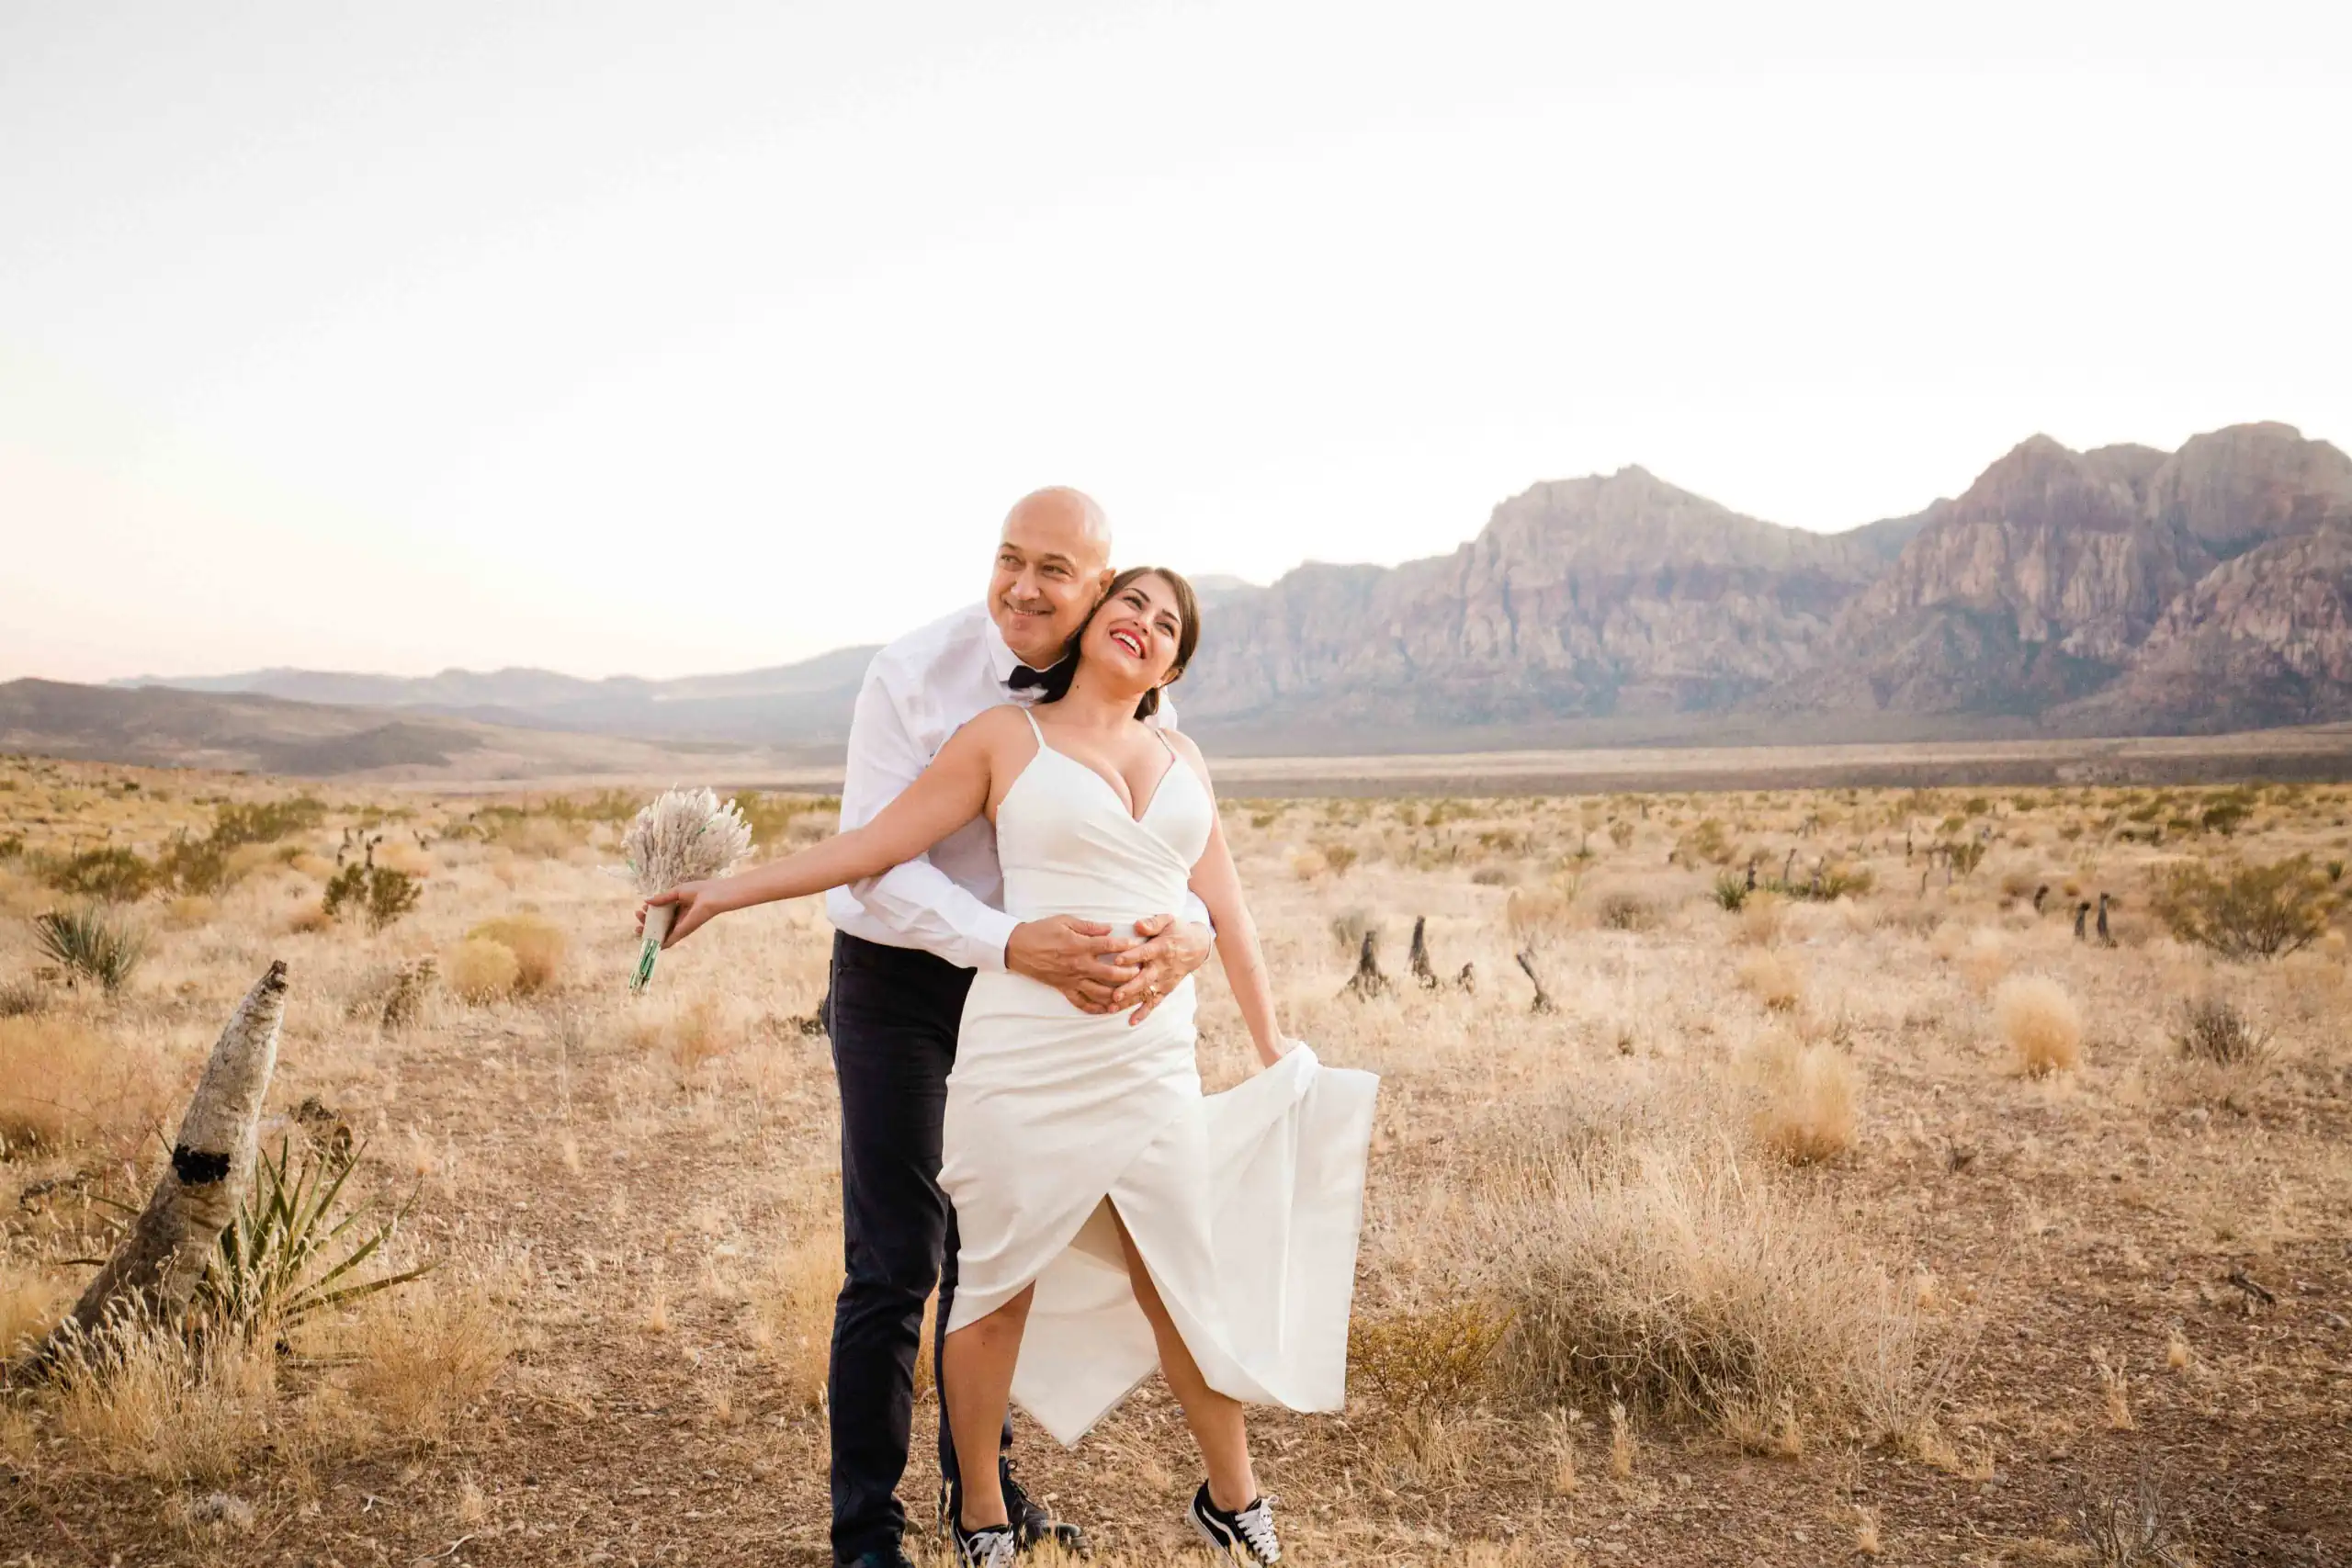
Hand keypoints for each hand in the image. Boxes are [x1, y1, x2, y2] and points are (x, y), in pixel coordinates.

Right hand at [638, 880, 727, 949]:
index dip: (650, 912)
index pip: (661, 913)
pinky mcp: (682, 932)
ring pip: (662, 933)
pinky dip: (659, 943)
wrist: (713, 896)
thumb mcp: (677, 892)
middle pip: (659, 923)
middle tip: (638, 915)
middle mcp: (679, 919)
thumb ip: (662, 898)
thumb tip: (647, 901)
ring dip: (649, 932)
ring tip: (637, 928)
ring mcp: (680, 927)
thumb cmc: (700, 891)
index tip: (642, 908)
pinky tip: (649, 944)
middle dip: (646, 921)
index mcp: (679, 908)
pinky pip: (669, 940)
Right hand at [1005, 915, 1139, 1014]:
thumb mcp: (1064, 920)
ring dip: (1118, 994)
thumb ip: (1089, 926)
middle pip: (1110, 974)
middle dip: (1129, 973)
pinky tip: (1109, 1009)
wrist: (1018, 948)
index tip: (1138, 944)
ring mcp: (1072, 980)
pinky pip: (1082, 1003)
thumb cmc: (1041, 931)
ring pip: (1100, 992)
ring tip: (1132, 993)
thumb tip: (1109, 929)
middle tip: (1142, 971)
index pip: (1109, 947)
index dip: (1126, 945)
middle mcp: (1079, 966)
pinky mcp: (1064, 989)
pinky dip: (1096, 1008)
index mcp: (1079, 946)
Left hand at [1107, 915, 1212, 1025]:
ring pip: (1145, 993)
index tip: (1117, 961)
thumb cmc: (1177, 931)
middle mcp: (1162, 967)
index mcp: (1162, 948)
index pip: (1145, 952)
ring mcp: (1164, 980)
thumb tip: (1138, 925)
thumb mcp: (1168, 920)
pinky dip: (1144, 1013)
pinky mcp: (1165, 989)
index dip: (1132, 956)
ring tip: (1112, 1008)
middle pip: (1144, 978)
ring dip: (1130, 1001)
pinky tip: (1131, 1021)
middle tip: (1114, 995)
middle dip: (1129, 987)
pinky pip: (1154, 1002)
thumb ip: (1153, 923)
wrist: (1197, 947)